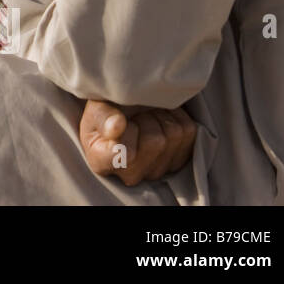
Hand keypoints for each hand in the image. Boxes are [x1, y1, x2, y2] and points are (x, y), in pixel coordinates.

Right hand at [79, 99, 196, 186]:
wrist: (123, 113)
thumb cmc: (106, 112)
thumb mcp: (96, 108)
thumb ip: (103, 117)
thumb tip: (117, 126)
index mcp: (101, 161)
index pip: (121, 157)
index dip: (125, 137)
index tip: (118, 122)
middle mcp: (131, 174)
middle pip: (155, 142)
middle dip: (146, 117)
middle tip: (133, 113)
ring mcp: (157, 170)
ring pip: (173, 135)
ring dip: (160, 115)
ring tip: (145, 115)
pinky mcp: (179, 160)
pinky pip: (188, 131)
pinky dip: (175, 115)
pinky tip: (158, 117)